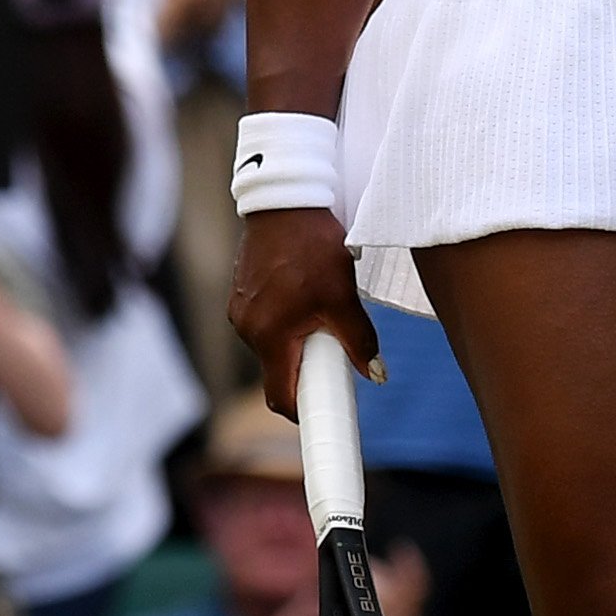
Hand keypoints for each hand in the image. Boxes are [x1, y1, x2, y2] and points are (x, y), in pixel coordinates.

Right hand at [230, 205, 379, 411]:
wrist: (283, 201)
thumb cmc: (312, 247)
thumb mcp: (342, 296)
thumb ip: (358, 339)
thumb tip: (375, 375)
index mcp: (269, 336)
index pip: (280, 396)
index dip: (303, 412)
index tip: (324, 414)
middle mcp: (247, 328)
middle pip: (278, 370)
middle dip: (306, 370)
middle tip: (336, 357)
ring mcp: (240, 310)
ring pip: (272, 344)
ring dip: (297, 341)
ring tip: (323, 312)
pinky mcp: (242, 293)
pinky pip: (264, 321)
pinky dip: (286, 321)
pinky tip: (305, 295)